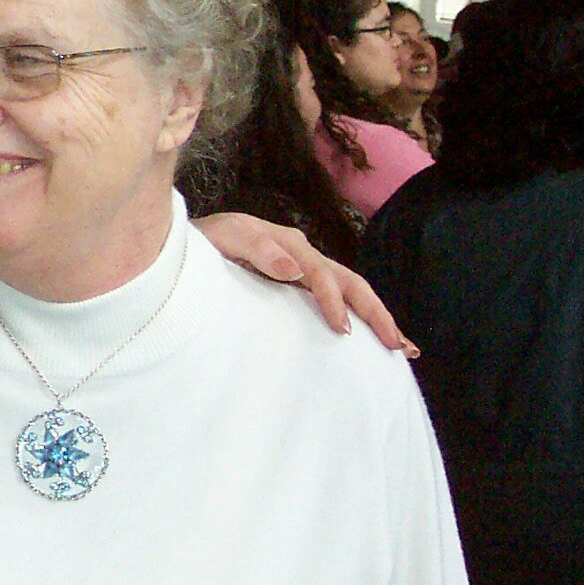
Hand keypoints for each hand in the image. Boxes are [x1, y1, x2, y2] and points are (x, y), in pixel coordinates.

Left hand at [191, 213, 414, 354]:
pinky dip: (358, 318)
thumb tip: (293, 269)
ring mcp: (302, 271)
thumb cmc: (200, 242)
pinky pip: (334, 300)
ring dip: (376, 318)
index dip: (333, 300)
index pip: (321, 274)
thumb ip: (255, 248)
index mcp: (288, 245)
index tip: (342, 329)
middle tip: (396, 345)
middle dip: (375, 313)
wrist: (181, 245)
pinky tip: (372, 339)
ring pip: (349, 292)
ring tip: (402, 348)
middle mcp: (302, 256)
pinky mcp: (295, 286)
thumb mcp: (223, 236)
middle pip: (349, 282)